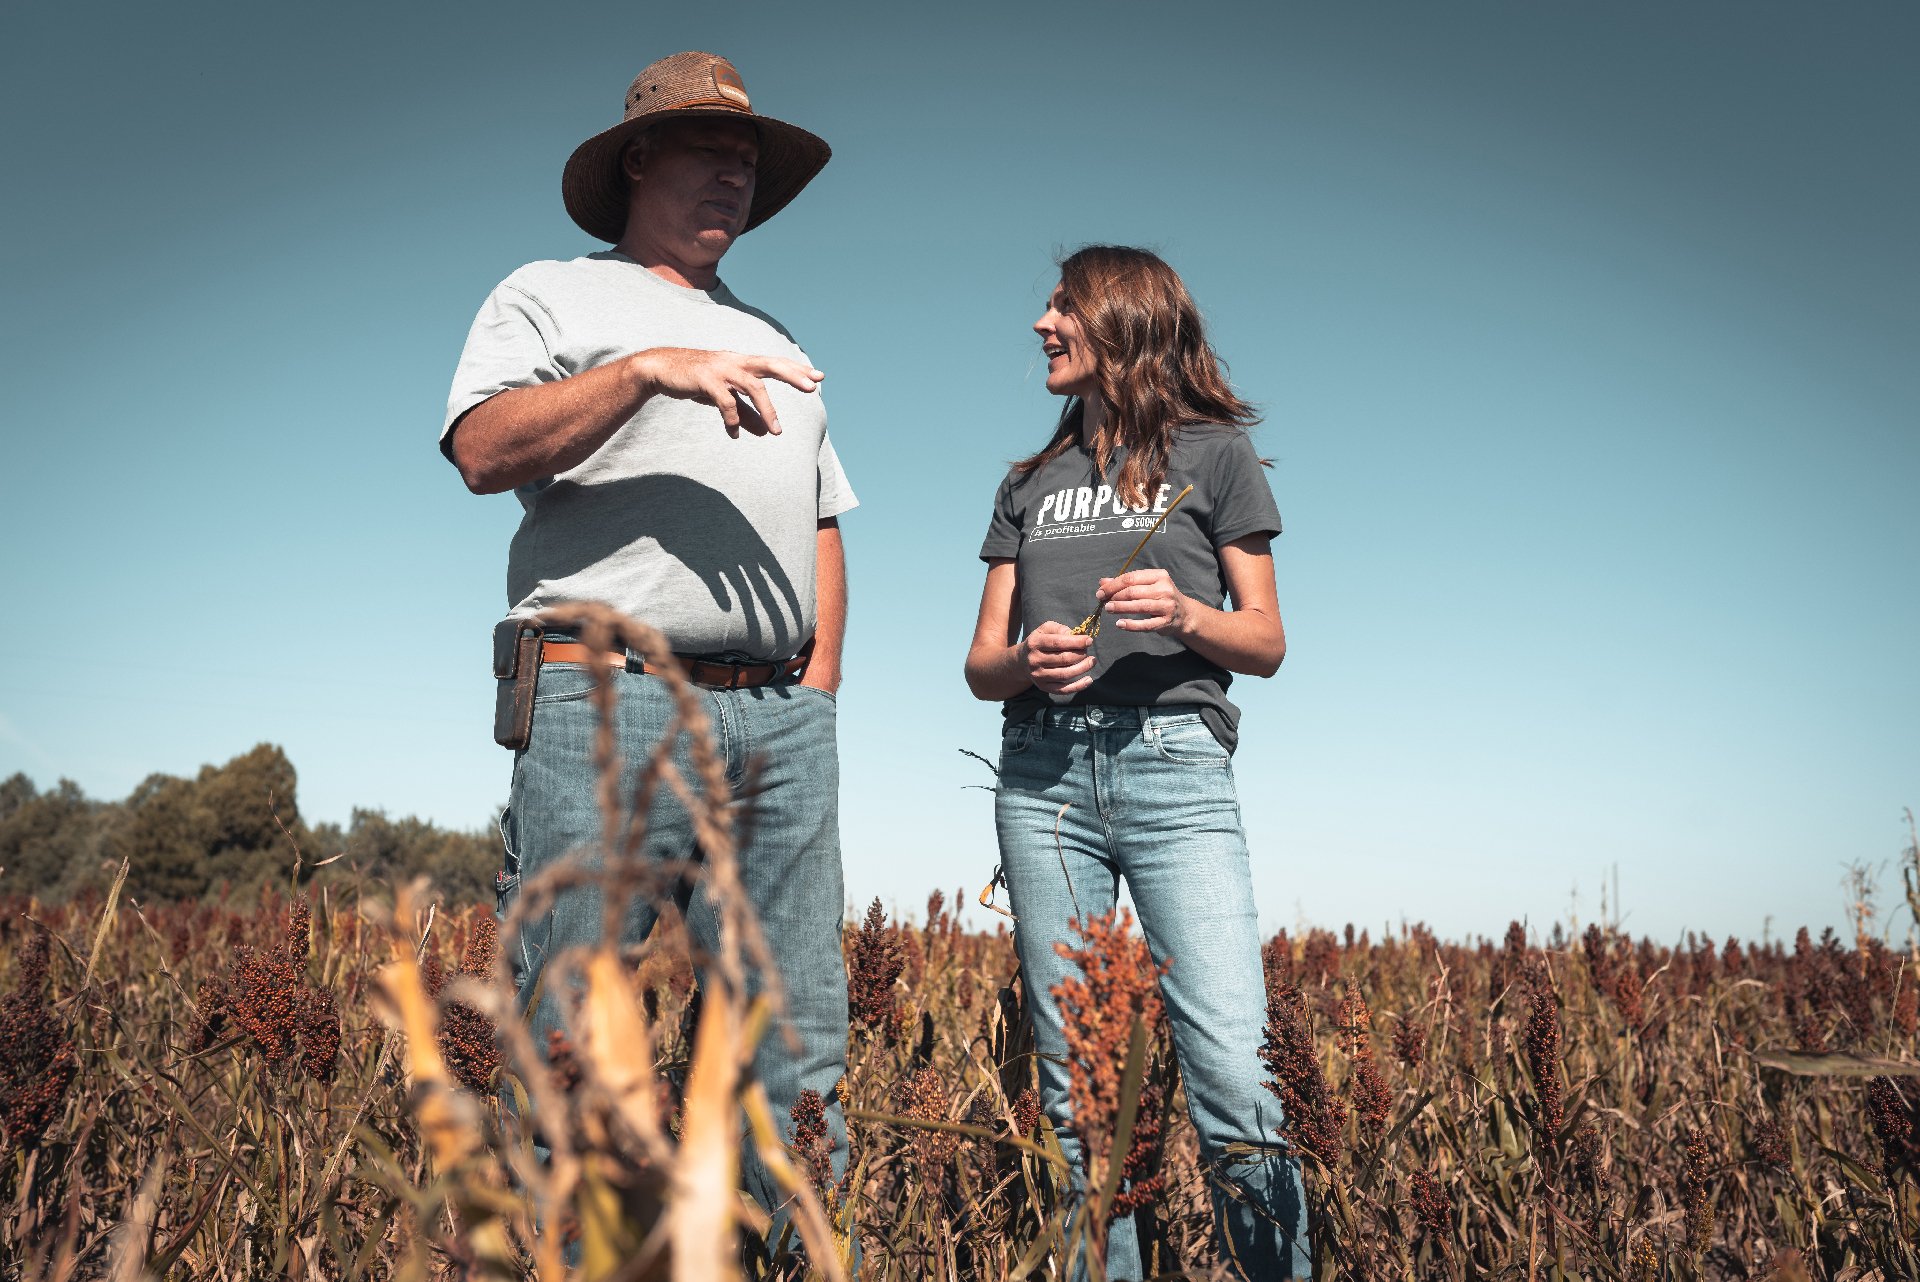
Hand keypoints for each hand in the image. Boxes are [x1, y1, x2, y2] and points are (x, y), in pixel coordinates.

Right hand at [632, 348, 823, 437]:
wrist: (661, 369)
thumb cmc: (697, 381)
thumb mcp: (724, 397)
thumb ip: (747, 414)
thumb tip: (767, 432)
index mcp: (743, 363)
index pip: (775, 363)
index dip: (796, 369)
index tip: (819, 377)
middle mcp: (736, 361)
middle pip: (771, 366)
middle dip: (792, 376)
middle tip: (812, 389)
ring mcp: (721, 369)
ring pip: (752, 386)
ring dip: (767, 409)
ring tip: (776, 432)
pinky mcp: (706, 380)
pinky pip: (726, 402)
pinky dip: (733, 419)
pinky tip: (735, 434)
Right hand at [1024, 620, 1093, 694]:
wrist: (1022, 661)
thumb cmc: (1040, 642)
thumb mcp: (1046, 629)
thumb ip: (1060, 629)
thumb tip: (1077, 635)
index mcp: (1035, 643)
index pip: (1058, 643)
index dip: (1076, 642)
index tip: (1089, 641)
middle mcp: (1034, 660)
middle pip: (1063, 659)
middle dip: (1080, 655)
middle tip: (1088, 652)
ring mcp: (1038, 675)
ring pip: (1064, 674)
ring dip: (1082, 668)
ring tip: (1092, 662)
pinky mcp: (1043, 687)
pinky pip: (1063, 690)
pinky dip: (1078, 686)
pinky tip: (1089, 680)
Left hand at [1098, 569, 1194, 635]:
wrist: (1184, 614)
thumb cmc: (1161, 597)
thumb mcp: (1147, 586)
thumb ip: (1126, 583)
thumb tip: (1102, 582)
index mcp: (1159, 576)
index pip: (1131, 578)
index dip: (1113, 585)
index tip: (1100, 591)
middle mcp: (1164, 589)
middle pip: (1134, 592)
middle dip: (1115, 596)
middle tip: (1102, 601)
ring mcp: (1166, 606)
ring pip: (1139, 606)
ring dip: (1121, 608)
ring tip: (1108, 609)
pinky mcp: (1166, 622)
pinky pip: (1146, 624)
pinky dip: (1131, 625)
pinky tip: (1119, 624)